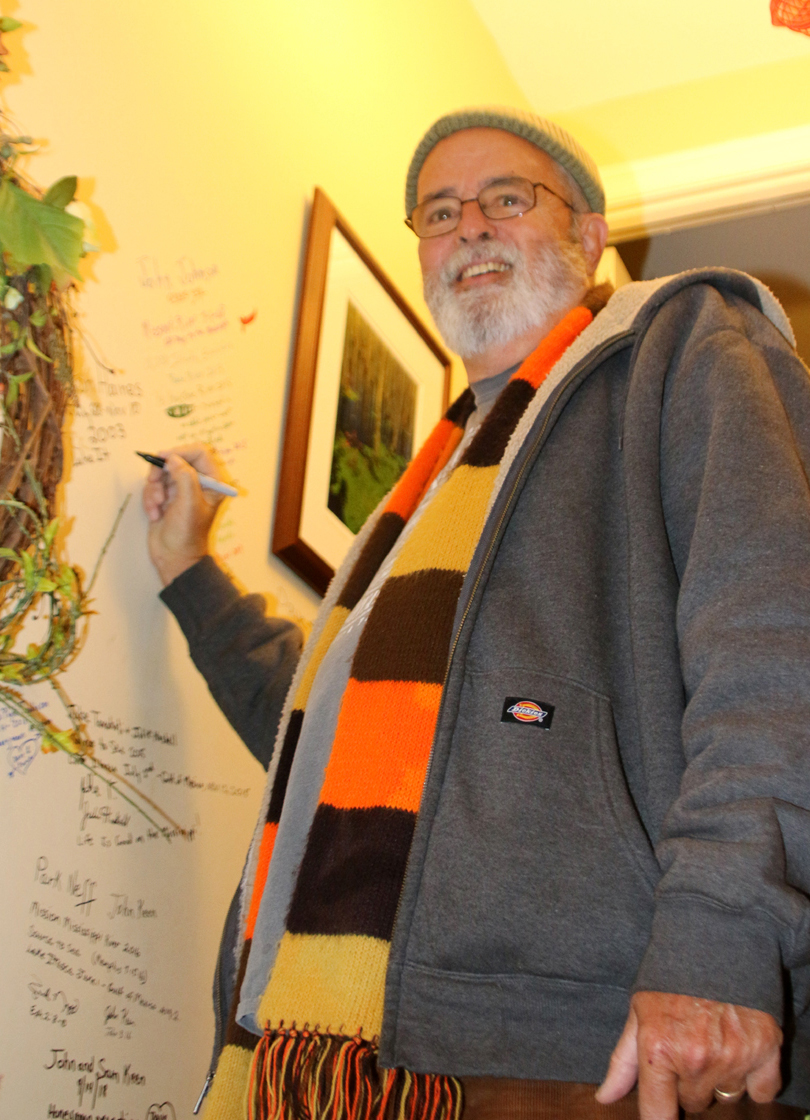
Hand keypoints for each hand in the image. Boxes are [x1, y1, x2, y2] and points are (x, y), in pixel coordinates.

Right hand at [142, 444, 228, 585]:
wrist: (174, 559)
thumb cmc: (187, 535)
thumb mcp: (188, 503)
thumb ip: (184, 476)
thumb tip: (173, 458)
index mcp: (213, 483)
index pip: (199, 453)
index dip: (180, 452)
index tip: (163, 458)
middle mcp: (198, 484)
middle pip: (176, 460)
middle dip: (162, 473)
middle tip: (156, 485)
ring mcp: (181, 490)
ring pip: (161, 474)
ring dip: (154, 489)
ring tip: (158, 506)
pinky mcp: (166, 497)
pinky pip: (153, 487)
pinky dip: (150, 499)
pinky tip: (155, 514)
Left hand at [596, 991, 781, 1118]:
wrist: (714, 939)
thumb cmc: (670, 975)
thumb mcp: (638, 1011)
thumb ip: (622, 1061)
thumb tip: (605, 1098)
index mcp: (659, 1050)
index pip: (658, 1117)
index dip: (660, 1117)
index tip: (663, 1113)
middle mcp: (695, 1058)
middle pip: (694, 1103)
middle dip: (689, 1082)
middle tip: (690, 1045)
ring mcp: (733, 1055)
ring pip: (726, 1096)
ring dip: (721, 1078)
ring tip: (714, 1039)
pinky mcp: (765, 1048)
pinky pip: (762, 1093)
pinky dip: (755, 1079)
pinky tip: (741, 1050)